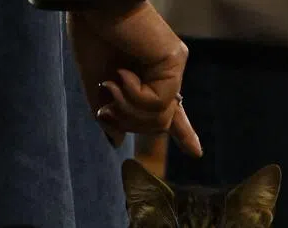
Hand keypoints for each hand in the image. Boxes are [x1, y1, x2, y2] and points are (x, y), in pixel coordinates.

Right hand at [68, 2, 201, 156]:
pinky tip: (122, 73)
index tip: (196, 153)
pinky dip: (132, 95)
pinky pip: (157, 103)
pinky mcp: (174, 59)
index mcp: (150, 77)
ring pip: (159, 118)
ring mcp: (172, 66)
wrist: (91, 6)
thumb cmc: (91, 36)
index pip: (170, 111)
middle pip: (158, 123)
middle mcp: (166, 73)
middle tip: (105, 109)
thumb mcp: (96, 83)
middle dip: (128, 123)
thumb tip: (117, 141)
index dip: (184, 133)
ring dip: (127, 110)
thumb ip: (108, 112)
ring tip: (111, 84)